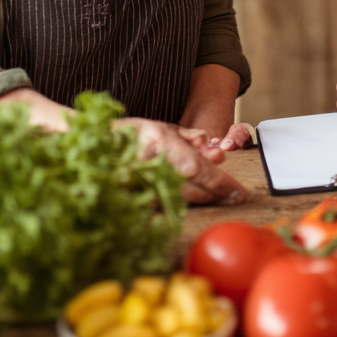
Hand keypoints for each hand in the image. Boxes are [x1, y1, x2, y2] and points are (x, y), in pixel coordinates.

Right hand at [118, 117, 247, 204]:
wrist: (97, 145)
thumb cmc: (133, 134)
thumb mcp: (166, 128)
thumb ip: (193, 140)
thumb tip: (217, 156)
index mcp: (160, 143)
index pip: (198, 169)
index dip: (221, 183)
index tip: (238, 192)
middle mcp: (149, 166)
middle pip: (192, 189)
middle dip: (215, 193)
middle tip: (232, 194)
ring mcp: (139, 186)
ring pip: (180, 201)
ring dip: (201, 198)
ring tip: (213, 193)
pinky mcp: (133, 201)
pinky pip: (166, 207)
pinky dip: (181, 204)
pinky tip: (190, 198)